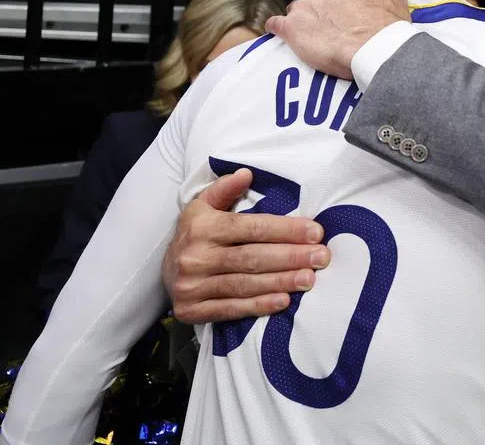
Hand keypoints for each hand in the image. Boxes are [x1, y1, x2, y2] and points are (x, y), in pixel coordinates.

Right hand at [163, 168, 331, 323]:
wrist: (163, 272)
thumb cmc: (195, 234)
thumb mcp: (203, 206)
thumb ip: (224, 189)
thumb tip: (246, 173)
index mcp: (203, 227)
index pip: (252, 228)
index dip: (285, 230)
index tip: (315, 232)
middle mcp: (196, 256)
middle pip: (252, 257)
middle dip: (291, 257)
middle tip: (321, 257)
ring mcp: (193, 286)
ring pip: (244, 284)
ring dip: (281, 282)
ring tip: (309, 279)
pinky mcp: (193, 310)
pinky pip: (231, 309)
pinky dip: (259, 306)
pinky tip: (283, 301)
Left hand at [266, 0, 408, 80]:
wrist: (374, 45)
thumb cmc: (385, 26)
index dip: (342, 6)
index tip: (347, 19)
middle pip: (315, 0)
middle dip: (321, 13)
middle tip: (332, 32)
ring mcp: (303, 9)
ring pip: (295, 11)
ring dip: (301, 22)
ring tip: (310, 39)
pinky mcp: (291, 29)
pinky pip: (276, 25)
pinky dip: (277, 30)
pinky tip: (280, 36)